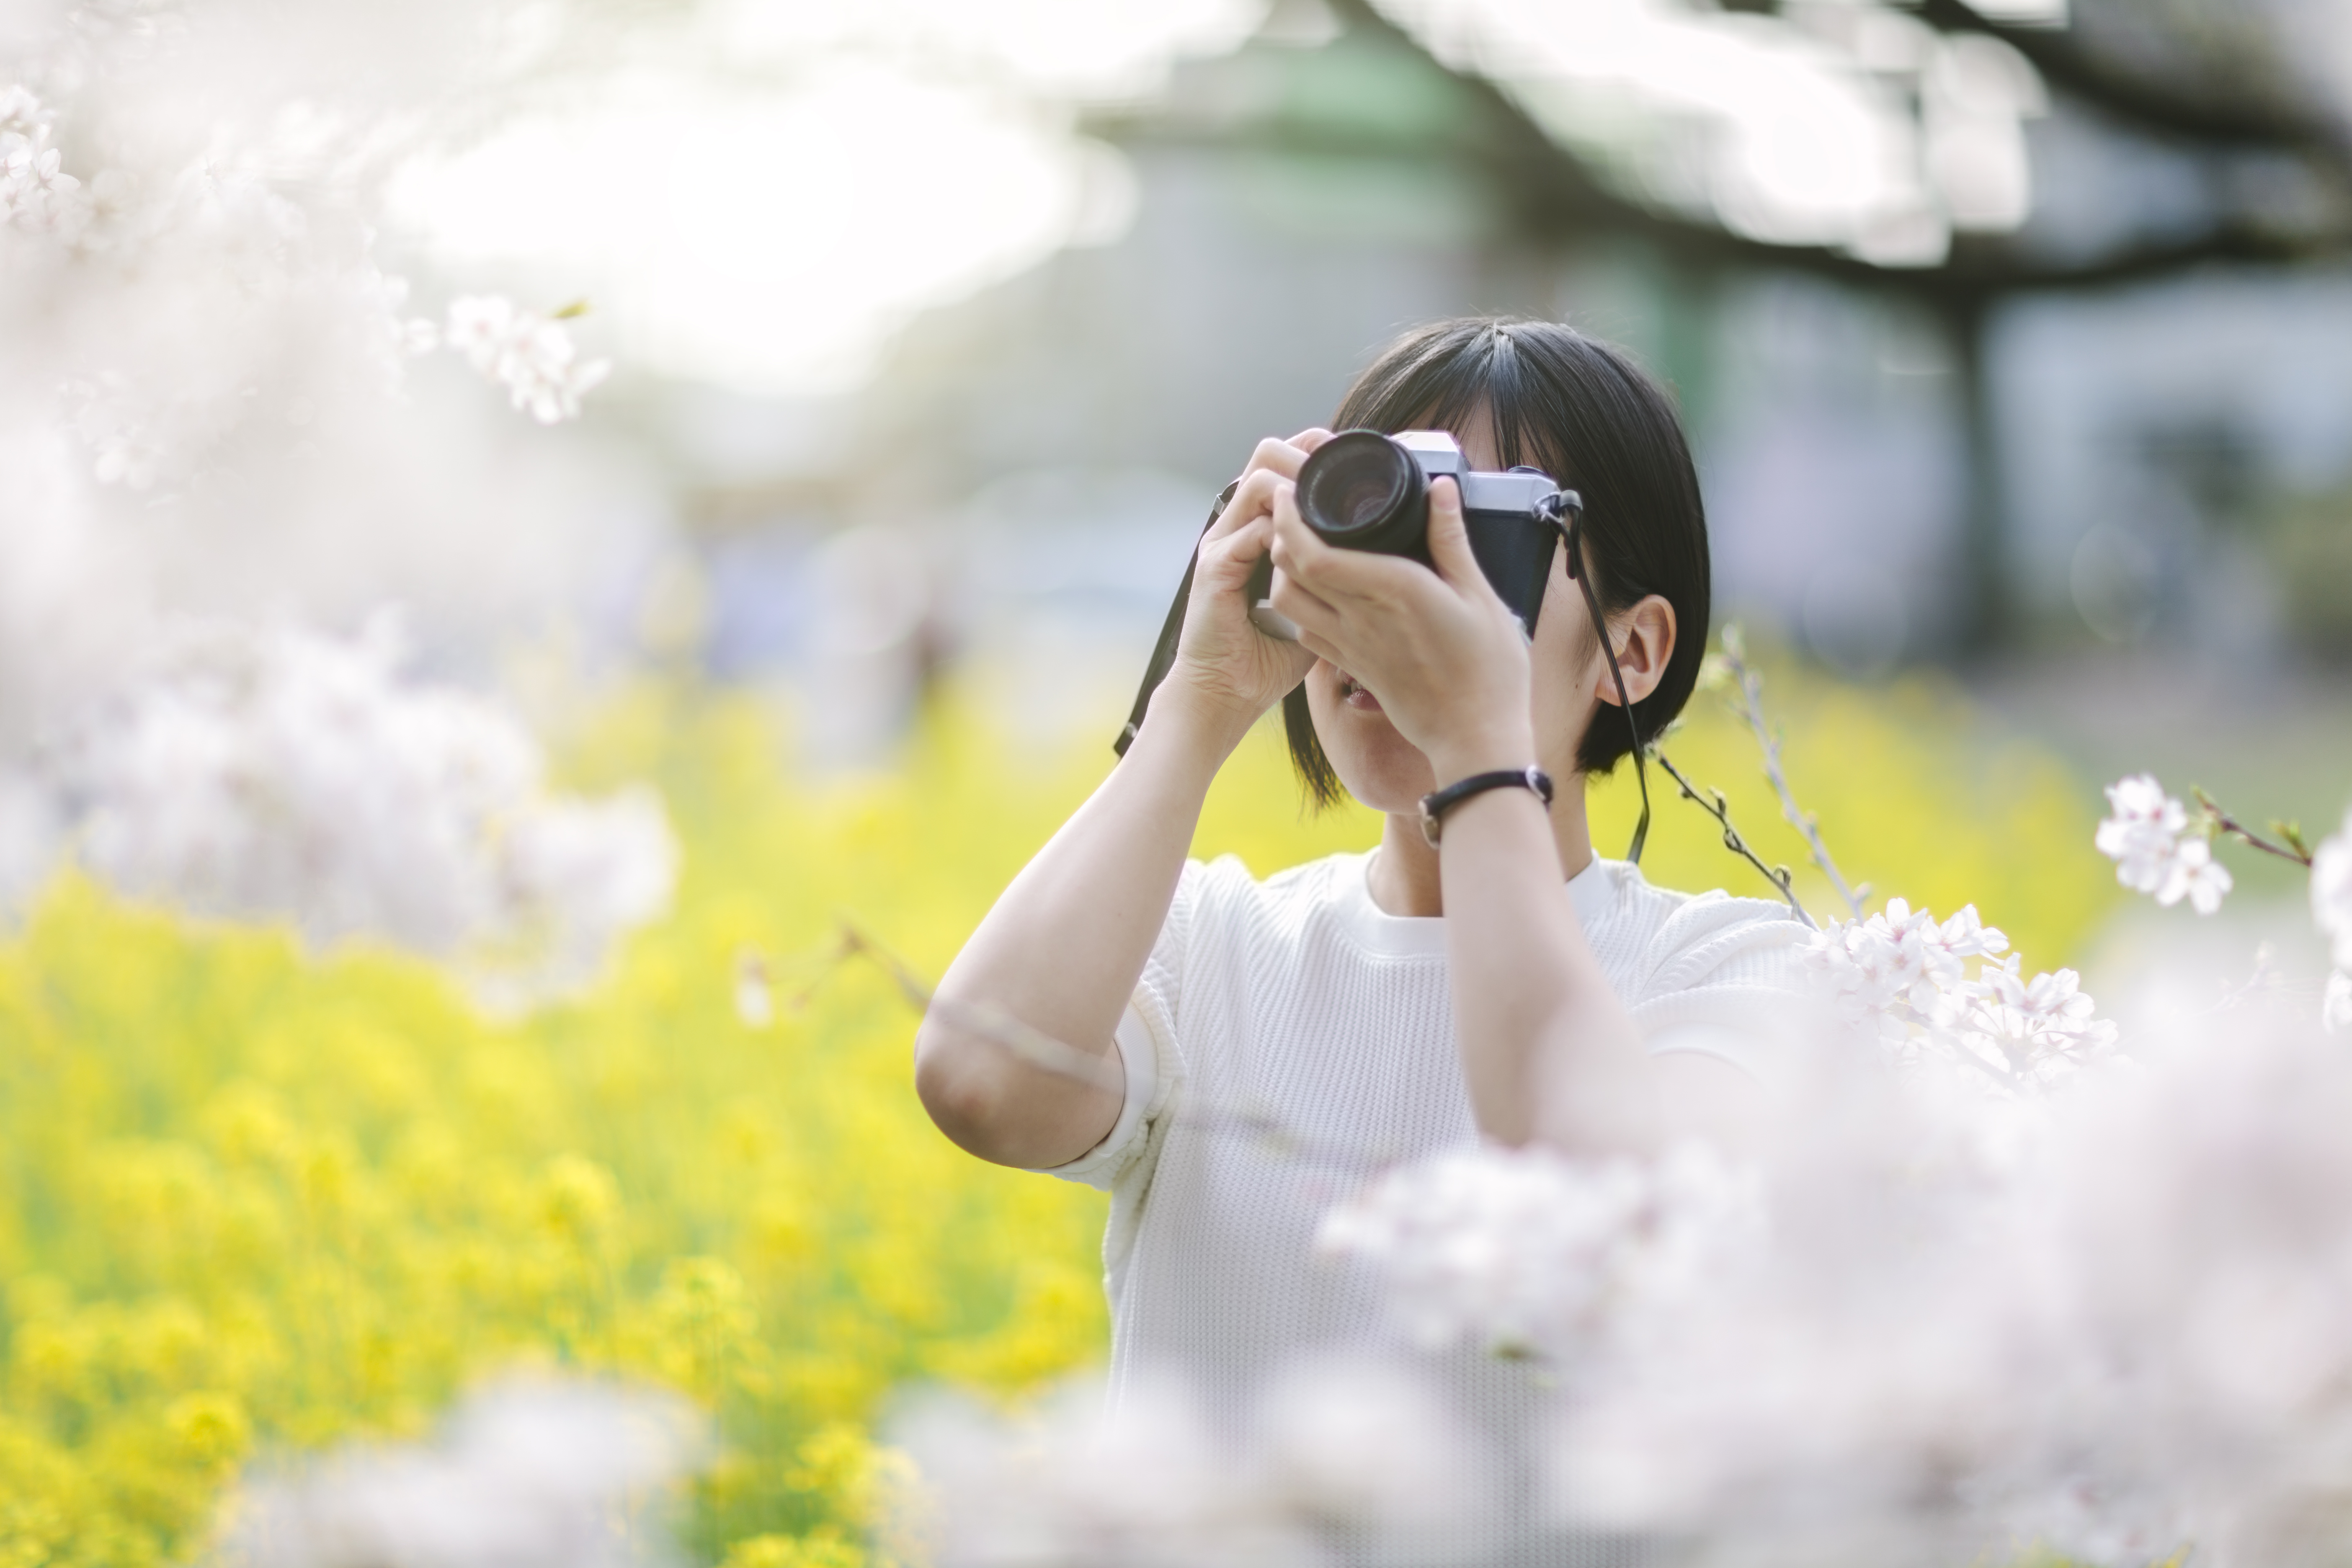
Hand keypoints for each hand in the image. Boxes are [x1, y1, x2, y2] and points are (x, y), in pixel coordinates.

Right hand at [1154, 431, 1329, 741]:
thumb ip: (1336, 577)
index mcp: (1256, 532)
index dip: (1315, 455)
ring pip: (1258, 479)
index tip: (1352, 462)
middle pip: (1266, 456)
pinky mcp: (1215, 568)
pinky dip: (1283, 528)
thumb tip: (1385, 562)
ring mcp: (1223, 544)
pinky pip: (1251, 530)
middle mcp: (1236, 529)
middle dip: (1306, 452)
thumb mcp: (1315, 608)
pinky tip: (1312, 539)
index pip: (1282, 468)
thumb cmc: (1266, 658)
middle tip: (1343, 464)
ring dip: (1298, 481)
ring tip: (1331, 495)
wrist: (1224, 695)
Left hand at [1265, 475, 1536, 776]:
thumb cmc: (1488, 669)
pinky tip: (1315, 590)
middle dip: (1280, 533)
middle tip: (1290, 507)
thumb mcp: (1481, 596)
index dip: (1291, 521)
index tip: (1289, 491)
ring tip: (1298, 545)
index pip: (1317, 554)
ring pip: (1289, 602)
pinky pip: (1306, 630)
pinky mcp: (1350, 665)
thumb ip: (1451, 540)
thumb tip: (1438, 487)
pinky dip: (1297, 605)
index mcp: (1394, 591)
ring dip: (1282, 571)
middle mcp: (1362, 617)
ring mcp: (1351, 645)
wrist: (1474, 739)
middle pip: (1293, 571)